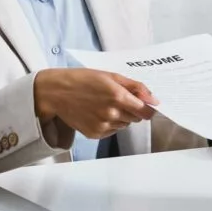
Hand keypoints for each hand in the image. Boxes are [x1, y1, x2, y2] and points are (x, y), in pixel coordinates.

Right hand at [34, 68, 158, 139]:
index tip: (144, 104)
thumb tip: (154, 99)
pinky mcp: (95, 134)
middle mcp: (112, 114)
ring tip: (104, 104)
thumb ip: (136, 87)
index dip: (147, 108)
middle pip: (136, 119)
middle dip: (131, 109)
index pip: (146, 112)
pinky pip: (112, 131)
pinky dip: (109, 123)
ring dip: (120, 116)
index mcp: (118, 97)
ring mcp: (103, 126)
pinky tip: (97, 113)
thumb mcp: (111, 76)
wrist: (56, 92)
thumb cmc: (83, 80)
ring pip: (124, 125)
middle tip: (116, 98)